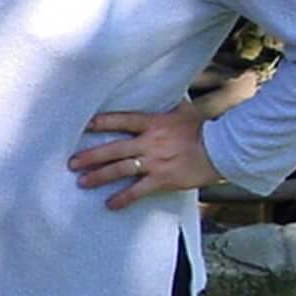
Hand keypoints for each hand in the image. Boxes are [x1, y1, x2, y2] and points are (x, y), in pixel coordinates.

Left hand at [70, 101, 220, 210]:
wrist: (224, 149)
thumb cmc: (206, 129)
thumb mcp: (186, 111)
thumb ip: (169, 106)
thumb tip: (165, 91)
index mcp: (155, 123)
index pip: (123, 121)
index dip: (103, 122)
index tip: (85, 126)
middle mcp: (151, 142)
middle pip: (114, 149)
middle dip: (91, 156)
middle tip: (71, 163)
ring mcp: (155, 162)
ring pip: (120, 169)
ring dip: (99, 176)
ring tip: (82, 182)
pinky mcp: (163, 179)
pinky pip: (138, 191)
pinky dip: (123, 199)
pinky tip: (110, 205)